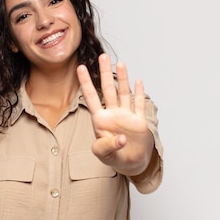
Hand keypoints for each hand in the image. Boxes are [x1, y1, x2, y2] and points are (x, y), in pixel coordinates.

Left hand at [76, 53, 154, 176]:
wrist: (130, 163)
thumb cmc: (114, 158)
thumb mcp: (104, 155)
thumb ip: (108, 147)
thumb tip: (121, 139)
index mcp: (100, 120)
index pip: (91, 97)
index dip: (86, 83)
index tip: (80, 67)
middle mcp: (112, 114)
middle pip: (107, 89)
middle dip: (104, 73)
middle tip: (102, 56)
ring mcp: (126, 115)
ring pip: (123, 93)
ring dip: (122, 78)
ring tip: (120, 63)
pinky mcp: (139, 120)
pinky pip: (139, 104)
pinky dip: (139, 93)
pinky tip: (138, 81)